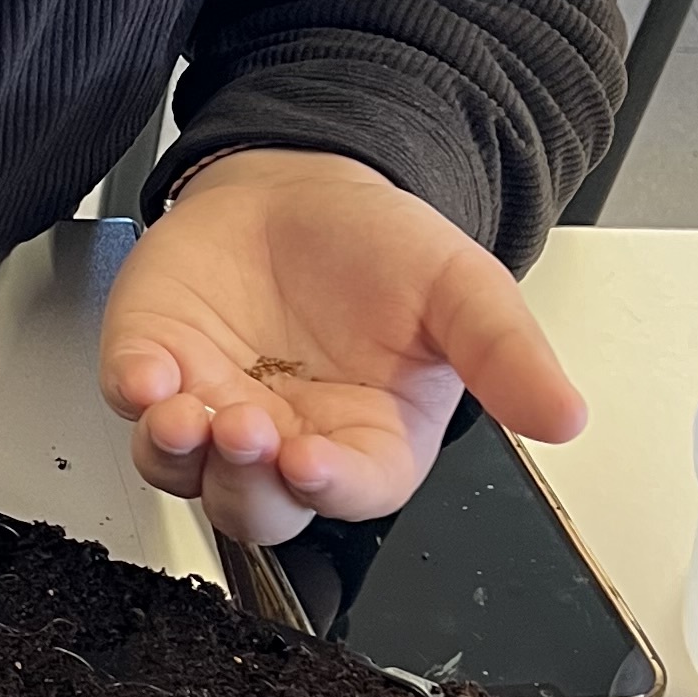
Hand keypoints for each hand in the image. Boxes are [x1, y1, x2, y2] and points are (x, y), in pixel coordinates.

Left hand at [99, 148, 585, 549]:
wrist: (304, 189)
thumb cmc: (384, 253)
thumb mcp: (463, 292)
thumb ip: (508, 356)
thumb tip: (567, 416)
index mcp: (365, 442)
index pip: (349, 492)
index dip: (329, 488)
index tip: (313, 462)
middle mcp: (284, 442)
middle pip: (257, 507)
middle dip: (246, 483)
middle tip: (245, 431)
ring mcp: (212, 409)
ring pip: (184, 470)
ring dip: (180, 453)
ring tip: (184, 411)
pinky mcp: (155, 364)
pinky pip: (131, 399)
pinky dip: (132, 393)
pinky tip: (144, 373)